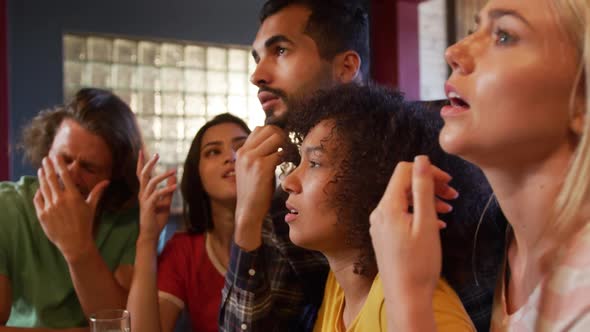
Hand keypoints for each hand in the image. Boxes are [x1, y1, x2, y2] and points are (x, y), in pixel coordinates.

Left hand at [33, 156, 107, 262]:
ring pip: (43, 187)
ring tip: (41, 170)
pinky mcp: (42, 215)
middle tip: (45, 159)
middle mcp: (60, 200)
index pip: (65, 175)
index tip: (56, 156)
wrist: (75, 243)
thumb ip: (97, 192)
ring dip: (41, 177)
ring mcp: (50, 207)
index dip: (60, 164)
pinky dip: (38, 192)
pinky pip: (38, 199)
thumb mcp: (91, 207)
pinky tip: (39, 188)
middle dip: (48, 167)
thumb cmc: (85, 224)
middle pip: (51, 178)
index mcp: (73, 196)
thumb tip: (107, 181)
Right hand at [136, 151, 176, 242]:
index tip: (142, 151)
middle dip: (149, 164)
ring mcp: (144, 200)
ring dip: (163, 175)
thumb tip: (174, 178)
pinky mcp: (148, 206)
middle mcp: (143, 194)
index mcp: (145, 192)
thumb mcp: (166, 202)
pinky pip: (157, 195)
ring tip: (174, 171)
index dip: (141, 162)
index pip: (141, 174)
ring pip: (151, 182)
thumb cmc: (157, 218)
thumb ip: (169, 190)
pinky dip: (167, 189)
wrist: (151, 233)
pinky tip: (175, 186)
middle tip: (157, 155)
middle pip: (143, 175)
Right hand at [234, 125, 285, 249]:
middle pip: (269, 129)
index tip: (281, 145)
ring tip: (286, 157)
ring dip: (285, 145)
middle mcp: (245, 152)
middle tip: (287, 148)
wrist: (248, 211)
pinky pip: (280, 153)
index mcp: (241, 152)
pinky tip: (285, 166)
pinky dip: (286, 157)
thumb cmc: (254, 192)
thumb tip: (274, 144)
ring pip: (276, 137)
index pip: (260, 129)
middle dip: (282, 136)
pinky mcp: (261, 167)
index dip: (273, 133)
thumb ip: (258, 156)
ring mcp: (252, 158)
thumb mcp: (250, 170)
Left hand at [370, 156, 456, 299]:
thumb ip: (423, 189)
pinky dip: (419, 215)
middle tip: (454, 196)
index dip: (427, 171)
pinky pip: (401, 217)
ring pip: (404, 202)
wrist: (406, 297)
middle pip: (404, 186)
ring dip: (426, 201)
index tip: (448, 182)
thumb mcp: (426, 223)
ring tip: (448, 211)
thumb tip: (421, 160)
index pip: (404, 171)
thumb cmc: (419, 264)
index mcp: (388, 207)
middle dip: (429, 187)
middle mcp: (379, 213)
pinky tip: (436, 224)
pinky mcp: (384, 236)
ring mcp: (380, 226)